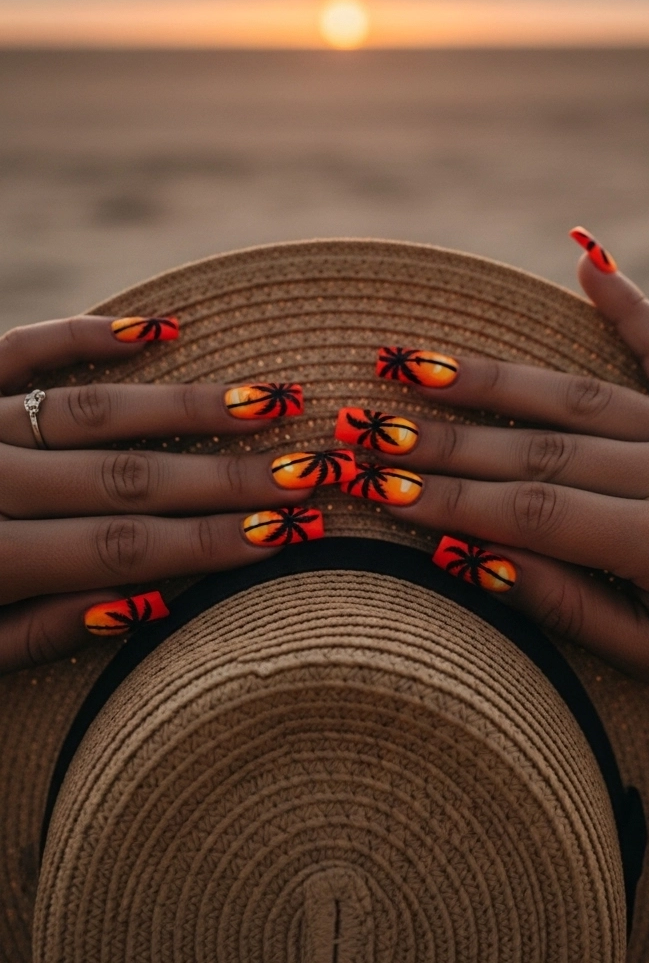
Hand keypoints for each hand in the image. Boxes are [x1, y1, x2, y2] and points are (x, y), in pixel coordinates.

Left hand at [0, 314, 316, 671]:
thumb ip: (39, 633)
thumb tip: (143, 604)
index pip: (119, 548)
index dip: (206, 541)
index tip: (286, 529)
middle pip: (125, 478)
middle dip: (226, 477)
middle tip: (307, 470)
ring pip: (92, 408)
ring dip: (187, 406)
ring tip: (267, 401)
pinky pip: (26, 346)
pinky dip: (90, 333)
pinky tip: (162, 330)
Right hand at [349, 236, 648, 693]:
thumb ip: (571, 607)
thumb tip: (472, 558)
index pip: (531, 514)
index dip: (447, 502)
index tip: (375, 489)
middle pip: (540, 449)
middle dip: (443, 440)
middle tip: (366, 425)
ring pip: (580, 393)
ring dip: (492, 376)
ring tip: (415, 359)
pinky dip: (628, 300)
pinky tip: (585, 257)